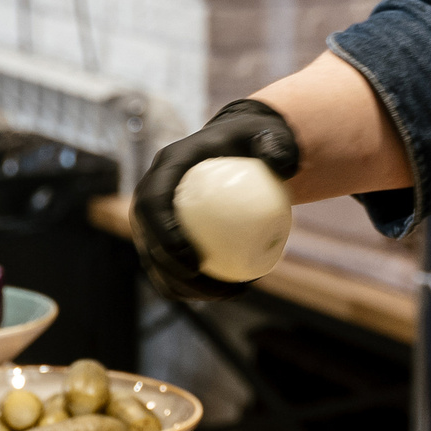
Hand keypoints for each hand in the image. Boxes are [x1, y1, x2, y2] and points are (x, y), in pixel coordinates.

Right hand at [131, 99, 298, 301]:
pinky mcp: (164, 234)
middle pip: (148, 240)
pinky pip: (170, 268)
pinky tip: (225, 293)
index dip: (163, 235)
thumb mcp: (268, 136)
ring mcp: (155, 216)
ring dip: (184, 287)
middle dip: (174, 273)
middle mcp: (153, 190)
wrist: (237, 148)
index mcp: (168, 164)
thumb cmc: (253, 142)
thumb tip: (282, 164)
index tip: (195, 262)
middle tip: (215, 290)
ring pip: (155, 261)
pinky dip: (192, 287)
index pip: (152, 202)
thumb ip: (276, 146)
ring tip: (226, 295)